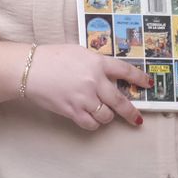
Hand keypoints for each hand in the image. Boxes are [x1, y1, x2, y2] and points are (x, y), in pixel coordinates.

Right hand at [21, 44, 150, 129]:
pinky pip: (91, 124)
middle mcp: (95, 81)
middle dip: (131, 112)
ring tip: (103, 114)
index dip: (139, 79)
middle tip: (136, 119)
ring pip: (107, 116)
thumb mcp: (79, 52)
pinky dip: (93, 124)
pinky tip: (91, 119)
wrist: (30, 69)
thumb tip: (109, 75)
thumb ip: (96, 63)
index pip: (126, 71)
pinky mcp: (73, 110)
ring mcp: (84, 98)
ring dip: (107, 117)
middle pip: (121, 101)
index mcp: (98, 63)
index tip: (147, 84)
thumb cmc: (51, 57)